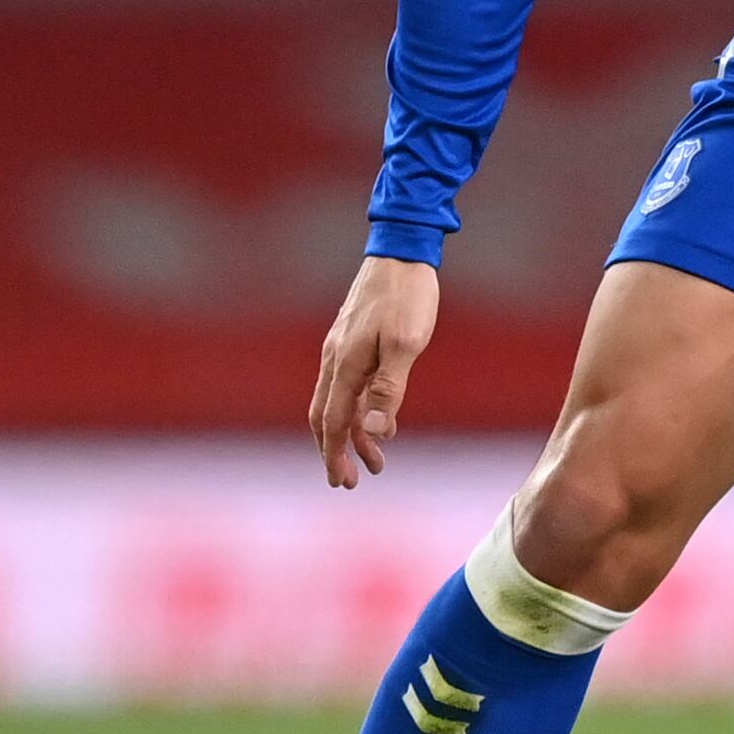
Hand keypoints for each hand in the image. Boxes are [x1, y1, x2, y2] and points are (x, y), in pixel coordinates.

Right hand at [311, 255, 439, 488]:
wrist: (402, 251)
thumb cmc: (408, 296)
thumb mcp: (407, 344)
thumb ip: (390, 389)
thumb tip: (378, 432)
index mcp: (345, 365)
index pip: (333, 421)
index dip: (335, 454)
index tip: (342, 482)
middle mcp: (336, 359)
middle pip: (326, 417)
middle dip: (336, 451)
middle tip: (351, 481)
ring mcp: (343, 349)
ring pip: (340, 402)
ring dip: (354, 433)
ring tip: (376, 460)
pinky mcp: (354, 341)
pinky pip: (351, 385)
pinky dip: (360, 409)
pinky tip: (381, 421)